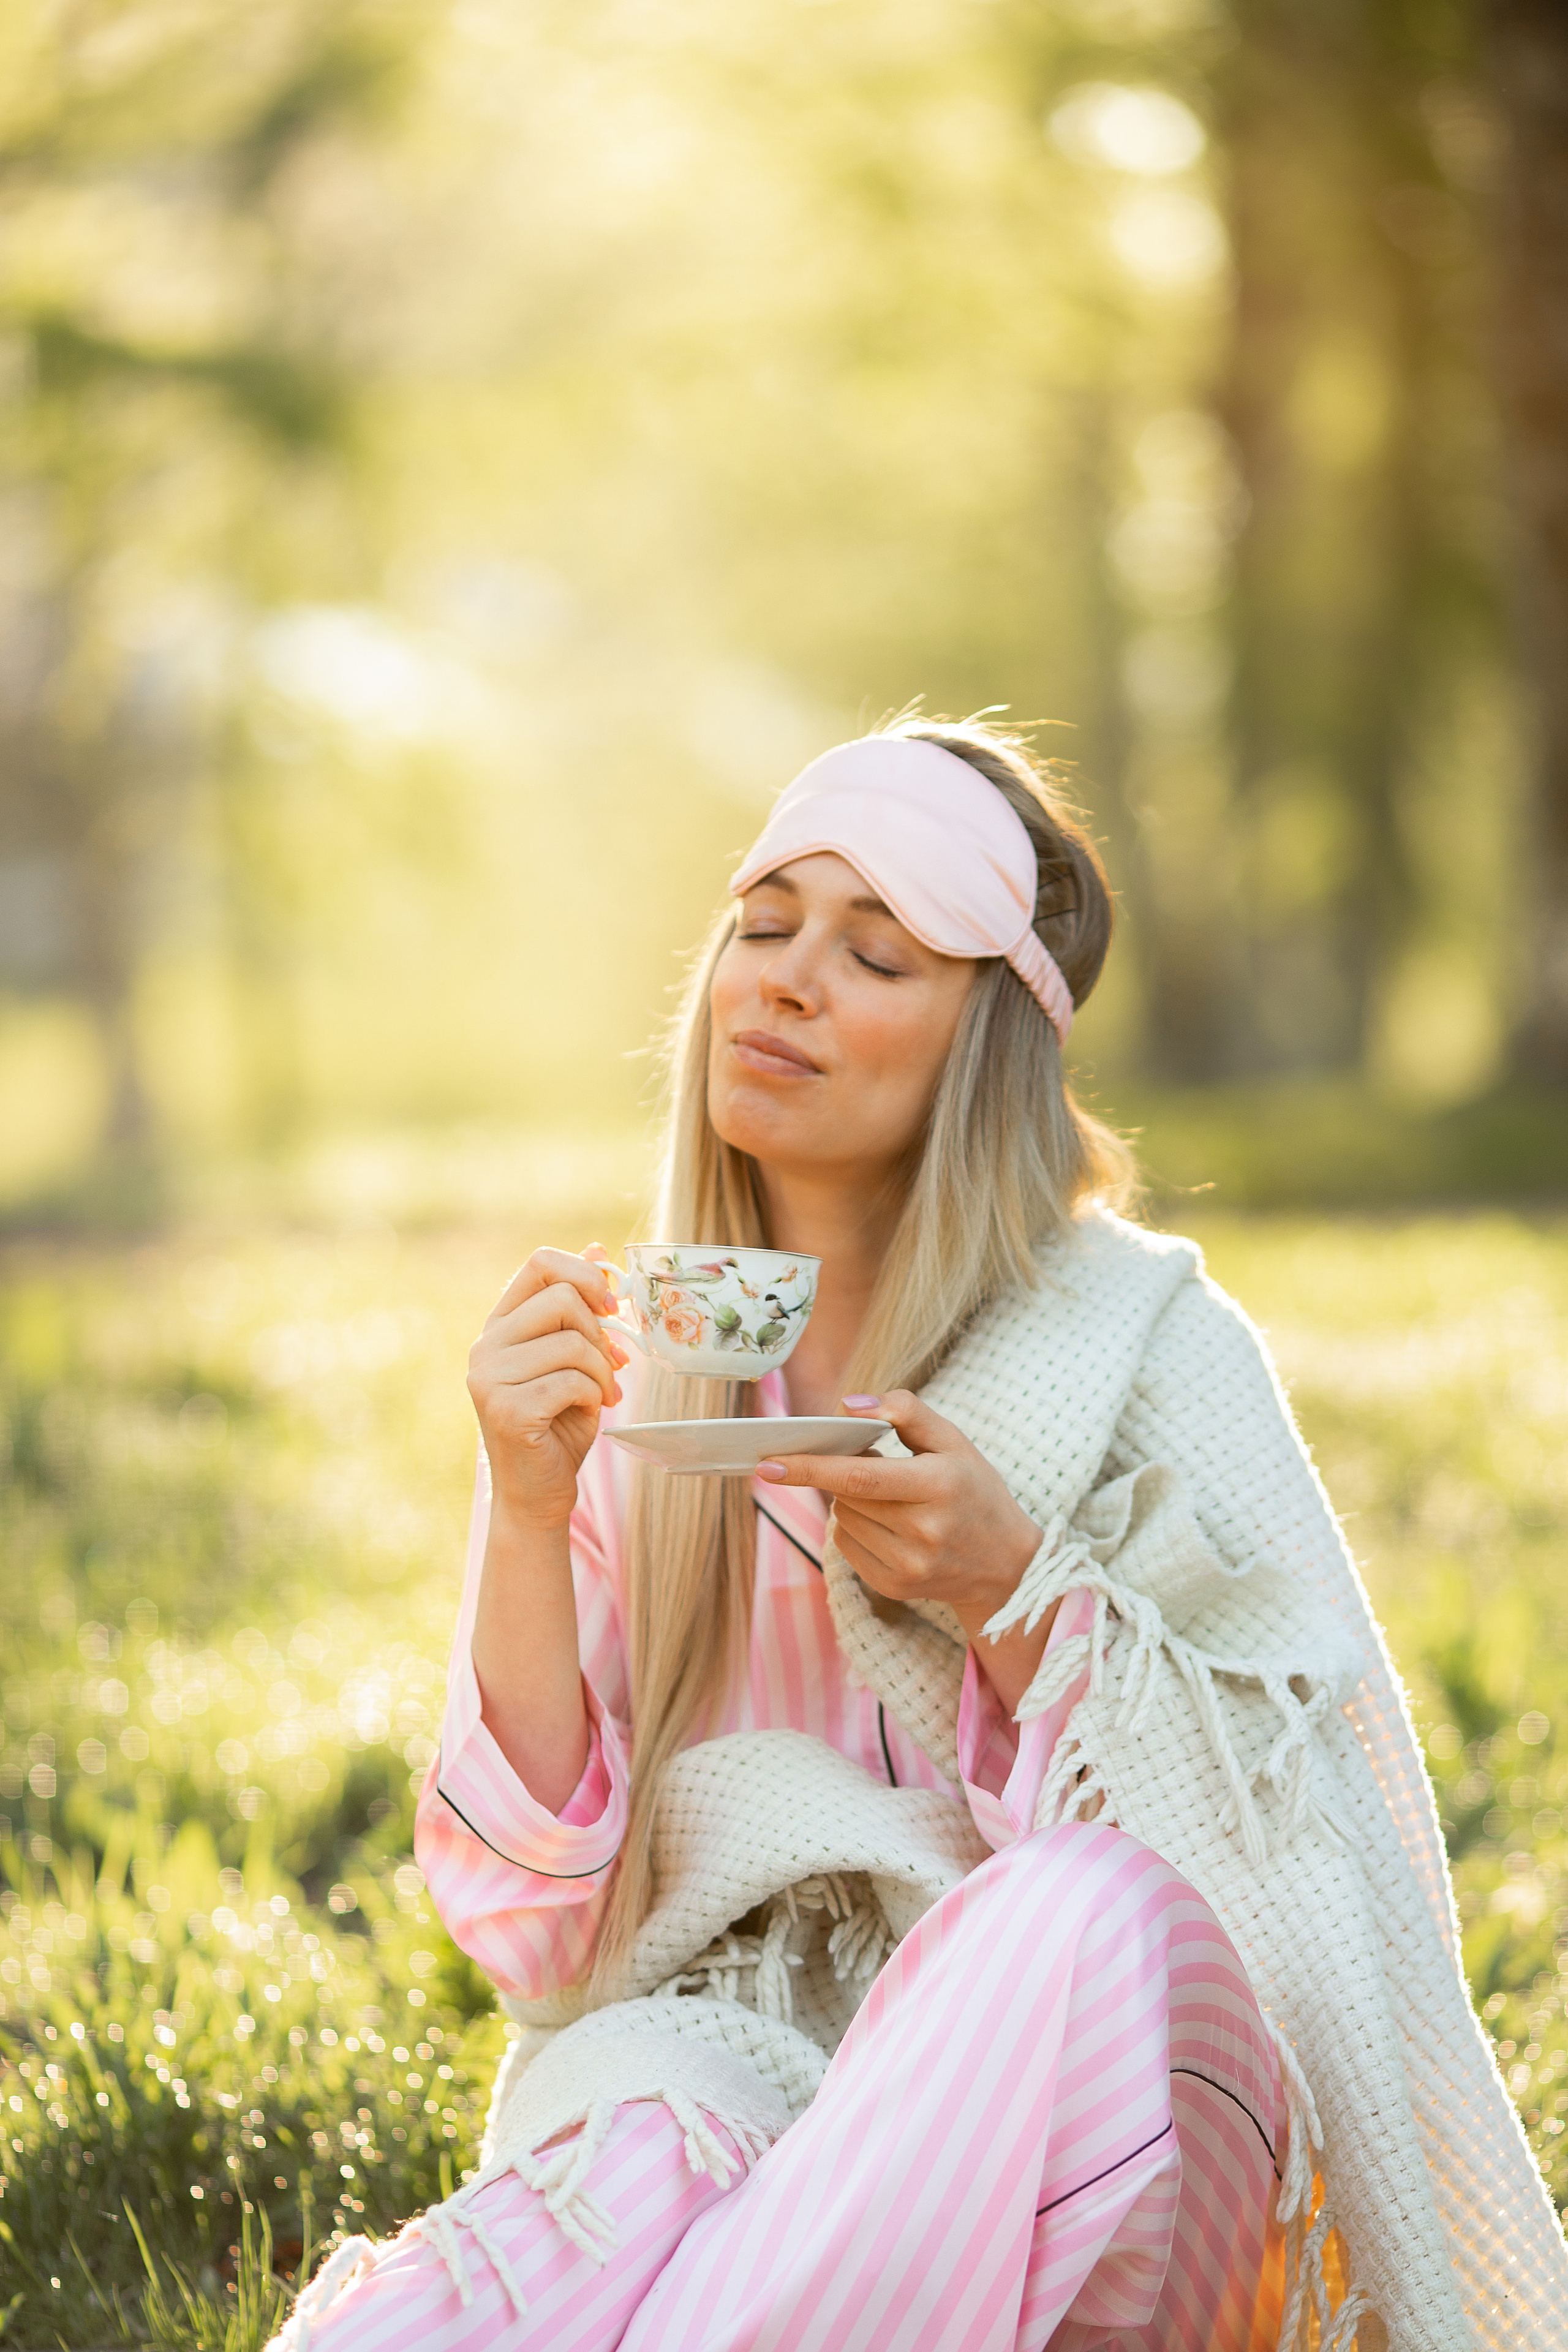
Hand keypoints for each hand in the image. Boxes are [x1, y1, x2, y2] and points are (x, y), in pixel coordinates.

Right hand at [467, 1246, 628, 1529]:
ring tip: (600, 1395)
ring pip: (572, 1341)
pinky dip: (592, 1396)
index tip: (609, 1305)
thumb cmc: (559, 1424)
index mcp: (500, 1325)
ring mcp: (489, 1378)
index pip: (539, 1262)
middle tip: (609, 1367)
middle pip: (563, 1298)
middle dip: (600, 1333)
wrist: (538, 1494)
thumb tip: (598, 1249)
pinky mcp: (506, 1409)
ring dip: (602, 1372)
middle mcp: (485, 1346)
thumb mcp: (573, 1358)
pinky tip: (585, 1412)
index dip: (585, 1274)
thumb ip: (579, 1308)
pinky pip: (572, 1380)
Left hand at [757, 1392, 1052, 1713]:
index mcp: (938, 1486)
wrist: (1006, 1565)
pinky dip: (855, 1528)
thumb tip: (847, 1405)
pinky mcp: (895, 1587)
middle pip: (846, 1496)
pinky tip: (889, 1524)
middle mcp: (923, 1532)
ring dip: (849, 1502)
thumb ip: (905, 1411)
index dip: (810, 1468)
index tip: (767, 1463)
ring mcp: (908, 1566)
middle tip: (872, 1464)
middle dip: (841, 1474)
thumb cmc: (975, 1491)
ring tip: (890, 1497)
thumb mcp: (954, 1441)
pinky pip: (847, 1548)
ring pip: (842, 1521)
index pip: (859, 1477)